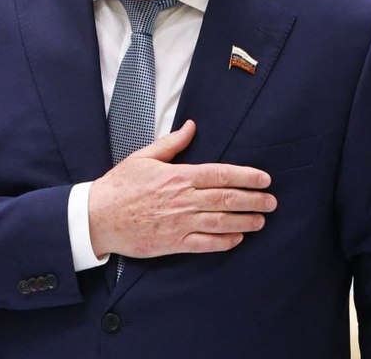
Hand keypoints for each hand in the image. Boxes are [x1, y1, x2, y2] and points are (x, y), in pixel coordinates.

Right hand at [88, 120, 276, 258]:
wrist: (99, 216)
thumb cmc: (120, 185)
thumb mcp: (145, 157)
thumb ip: (172, 143)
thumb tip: (191, 126)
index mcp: (179, 176)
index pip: (221, 174)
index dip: (246, 176)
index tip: (264, 179)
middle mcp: (183, 199)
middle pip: (227, 198)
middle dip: (253, 200)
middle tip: (271, 201)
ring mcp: (179, 222)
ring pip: (221, 222)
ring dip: (244, 221)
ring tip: (261, 220)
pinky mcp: (172, 243)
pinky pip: (205, 244)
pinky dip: (224, 242)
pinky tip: (237, 239)